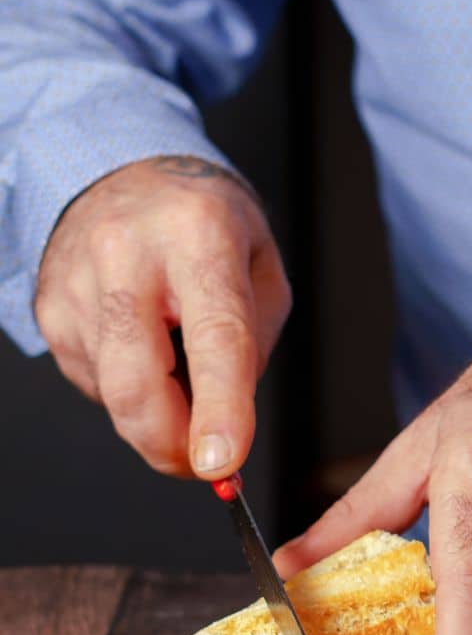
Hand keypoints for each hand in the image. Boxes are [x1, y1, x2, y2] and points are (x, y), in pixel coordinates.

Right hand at [32, 155, 288, 477]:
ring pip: (115, 394)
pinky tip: (144, 345)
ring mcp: (76, 284)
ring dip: (156, 412)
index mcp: (198, 236)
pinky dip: (129, 389)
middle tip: (204, 463)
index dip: (219, 408)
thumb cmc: (205, 225)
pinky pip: (94, 383)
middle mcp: (127, 255)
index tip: (222, 462)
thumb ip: (252, 342)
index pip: (213, 336)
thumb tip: (225, 422)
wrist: (125, 171)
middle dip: (171, 443)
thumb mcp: (260, 267)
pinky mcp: (49, 311)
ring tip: (177, 357)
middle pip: (138, 382)